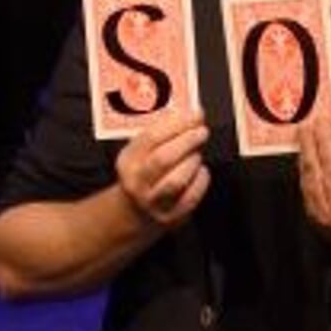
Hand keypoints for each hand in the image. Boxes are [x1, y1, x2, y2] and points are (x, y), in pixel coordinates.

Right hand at [113, 110, 210, 229]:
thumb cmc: (146, 171)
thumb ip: (164, 133)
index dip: (177, 123)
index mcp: (128, 160)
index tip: (196, 114)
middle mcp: (137, 182)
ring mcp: (152, 202)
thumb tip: (193, 115)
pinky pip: (190, 197)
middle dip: (187, 141)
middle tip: (202, 131)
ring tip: (196, 154)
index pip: (151, 137)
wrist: (136, 210)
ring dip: (192, 163)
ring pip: (176, 181)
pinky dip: (200, 180)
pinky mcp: (170, 216)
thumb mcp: (143, 151)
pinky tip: (201, 172)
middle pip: (163, 159)